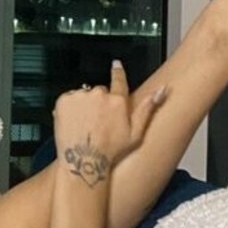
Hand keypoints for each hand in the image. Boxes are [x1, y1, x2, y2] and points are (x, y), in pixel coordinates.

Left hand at [53, 61, 165, 187]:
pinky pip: (68, 99)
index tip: (116, 65)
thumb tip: (163, 90)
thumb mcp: (136, 133)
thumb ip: (148, 108)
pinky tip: (74, 123)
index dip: (117, 72)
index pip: (118, 79)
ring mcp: (80, 96)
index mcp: (118, 101)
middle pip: (99, 91)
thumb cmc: (111, 152)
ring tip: (85, 126)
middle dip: (99, 103)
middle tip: (98, 122)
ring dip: (83, 105)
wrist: (84, 162)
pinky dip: (69, 108)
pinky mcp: (64, 100)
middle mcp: (99, 95)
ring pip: (83, 95)